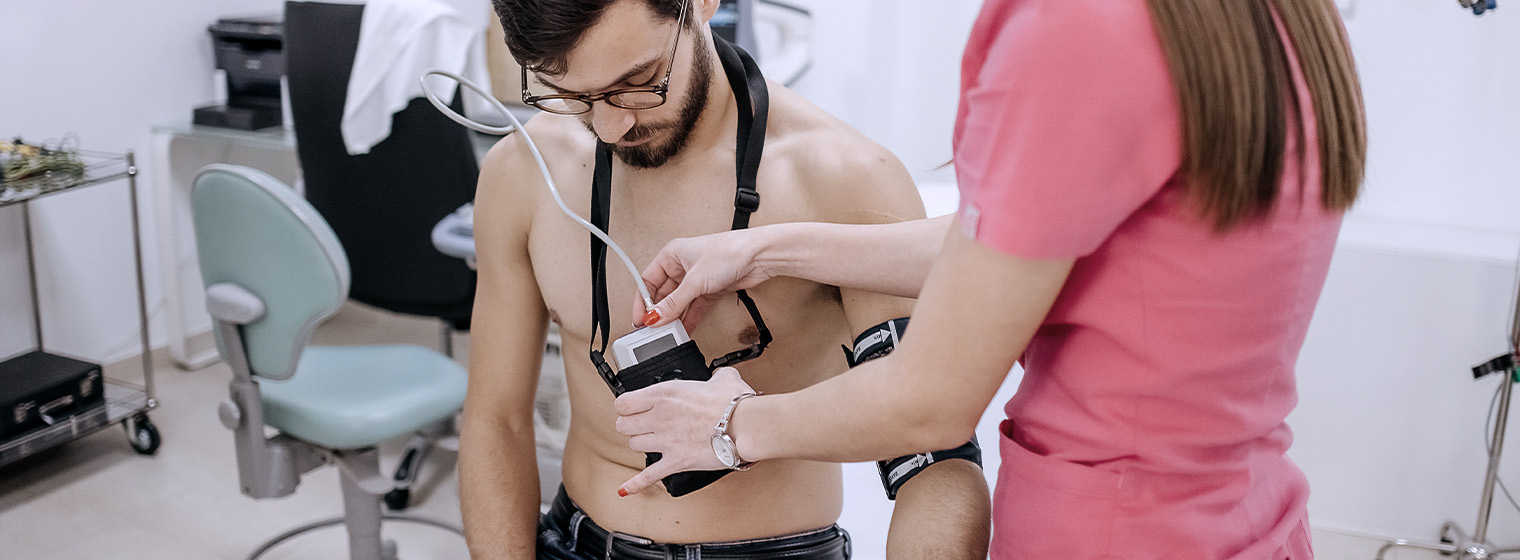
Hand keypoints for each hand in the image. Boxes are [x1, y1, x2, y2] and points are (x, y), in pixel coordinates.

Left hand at [612, 368, 755, 494]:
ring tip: (651, 440)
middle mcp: (659, 417)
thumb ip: (717, 376)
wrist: (746, 426)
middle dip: (630, 424)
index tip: (633, 406)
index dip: (627, 405)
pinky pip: (648, 476)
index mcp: (664, 394)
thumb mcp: (724, 378)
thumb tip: (721, 378)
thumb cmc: (735, 404)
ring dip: (641, 443)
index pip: (623, 402)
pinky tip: (626, 488)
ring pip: (634, 446)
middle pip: (623, 426)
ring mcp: (666, 441)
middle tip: (641, 423)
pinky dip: (636, 483)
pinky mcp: (676, 461)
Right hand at [632, 229, 775, 328]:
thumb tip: (655, 316)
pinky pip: (694, 308)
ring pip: (679, 303)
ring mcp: (697, 279)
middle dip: (659, 312)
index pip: (647, 281)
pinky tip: (685, 331)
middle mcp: (682, 265)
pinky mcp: (710, 290)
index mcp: (671, 254)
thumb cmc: (729, 252)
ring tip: (668, 333)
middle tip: (653, 330)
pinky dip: (690, 319)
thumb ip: (674, 303)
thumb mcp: (694, 280)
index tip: (640, 320)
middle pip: (663, 294)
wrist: (759, 256)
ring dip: (674, 318)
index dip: (642, 302)